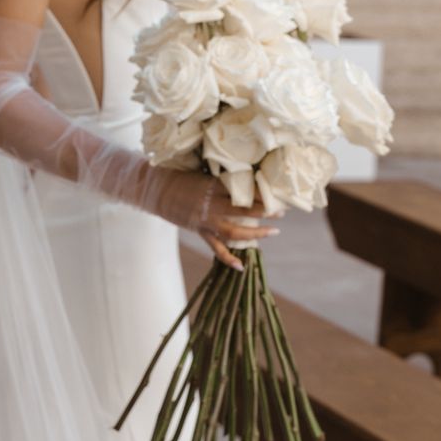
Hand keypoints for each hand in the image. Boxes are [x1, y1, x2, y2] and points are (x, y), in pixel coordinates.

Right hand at [142, 167, 283, 270]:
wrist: (159, 190)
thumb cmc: (183, 177)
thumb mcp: (204, 174)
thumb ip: (222, 180)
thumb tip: (246, 179)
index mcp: (214, 186)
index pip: (243, 190)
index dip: (261, 193)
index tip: (276, 192)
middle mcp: (213, 204)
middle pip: (244, 210)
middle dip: (265, 211)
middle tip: (282, 212)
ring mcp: (206, 221)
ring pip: (235, 231)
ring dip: (256, 234)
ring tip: (273, 232)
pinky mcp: (201, 231)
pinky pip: (216, 248)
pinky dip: (228, 258)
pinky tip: (241, 267)